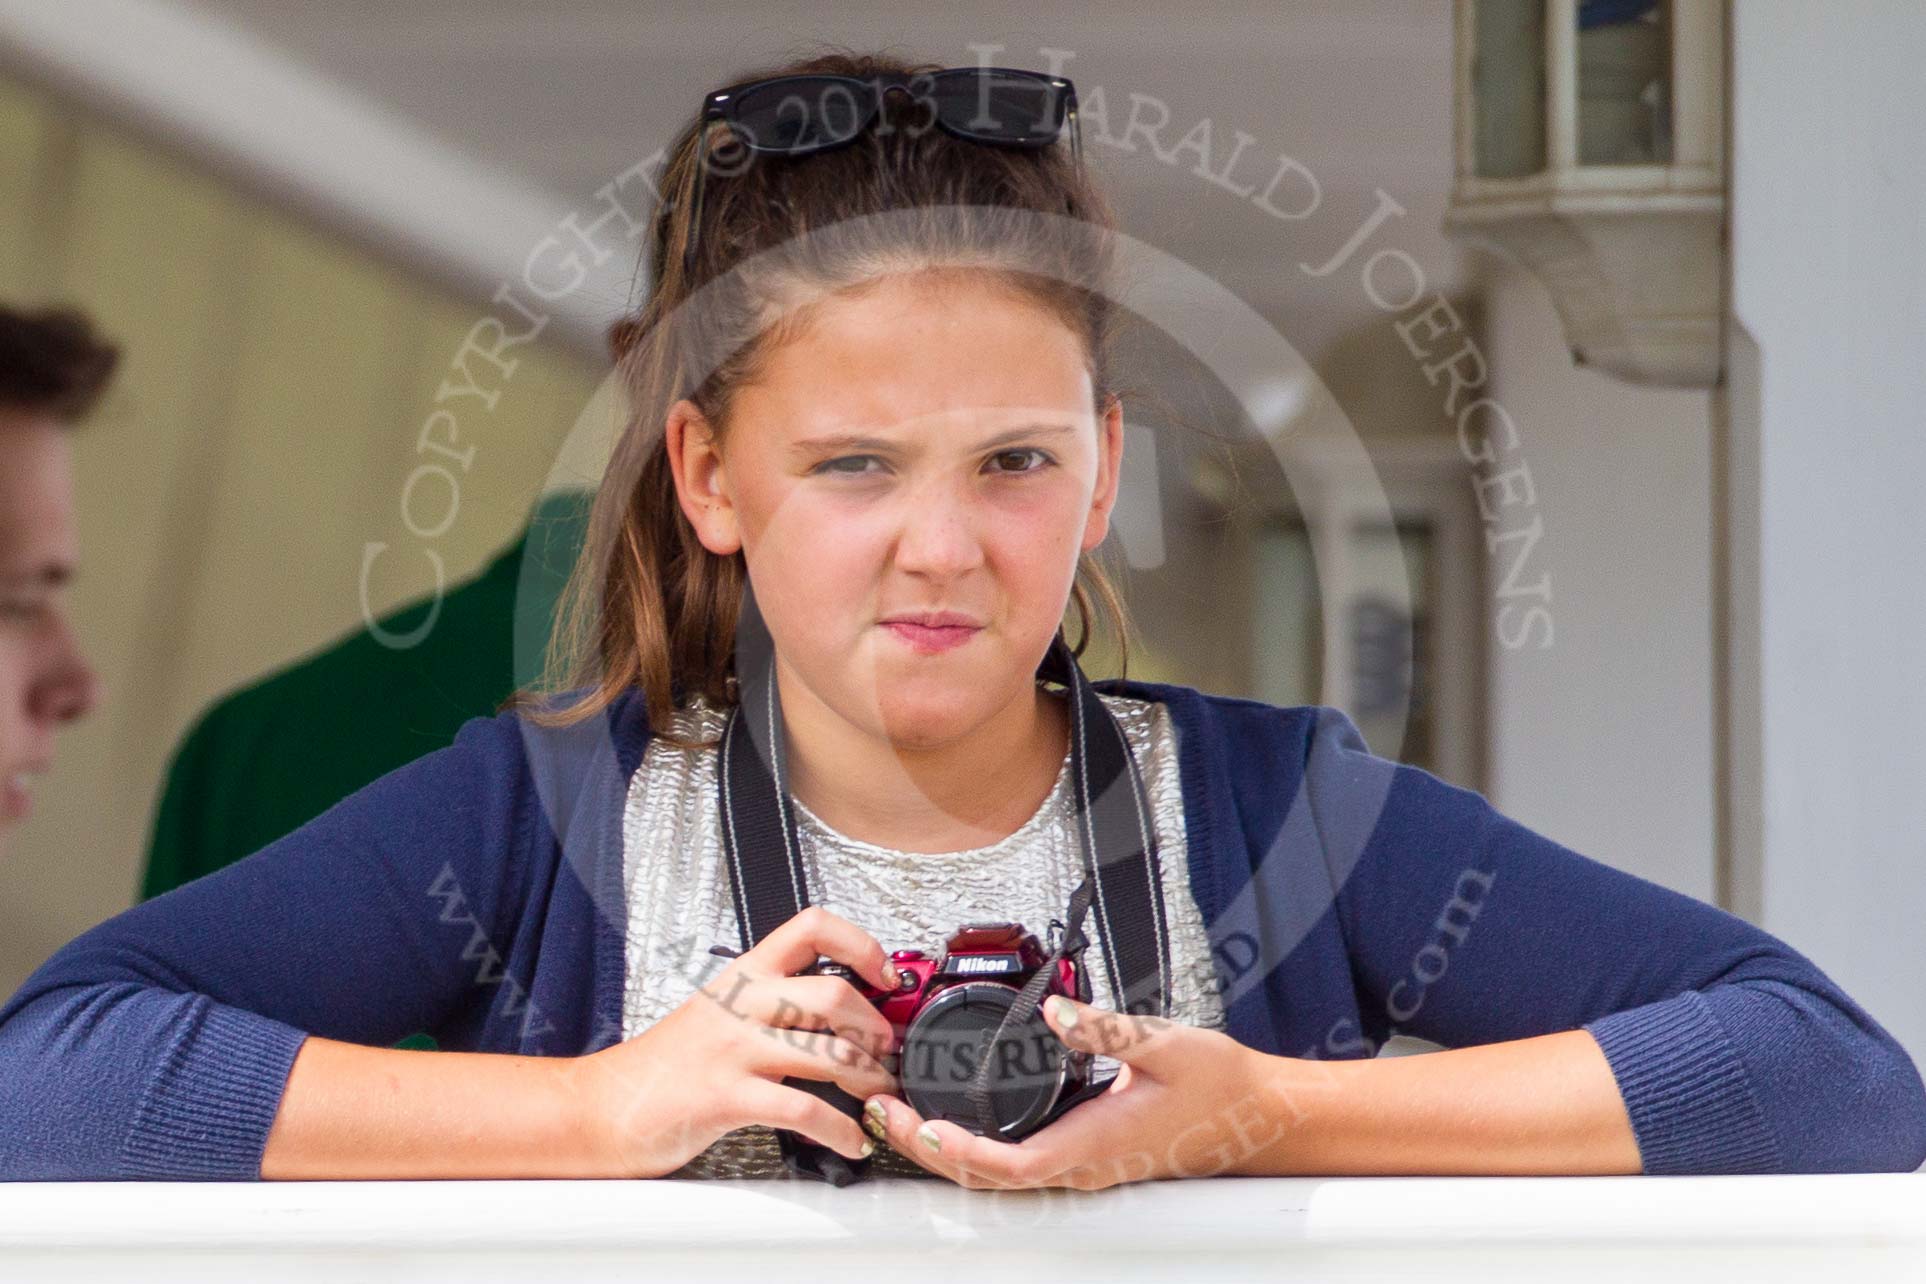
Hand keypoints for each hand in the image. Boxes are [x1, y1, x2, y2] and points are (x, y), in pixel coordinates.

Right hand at [566, 905, 901, 1177]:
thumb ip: (774, 1005)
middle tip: (887, 1049)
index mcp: (743, 975)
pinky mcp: (725, 1097)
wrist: (601, 1106)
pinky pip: (803, 1109)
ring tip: (877, 1096)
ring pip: (827, 1052)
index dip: (861, 944)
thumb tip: (841, 1011)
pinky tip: (850, 1139)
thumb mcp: (721, 1014)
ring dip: (869, 1079)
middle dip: (875, 1026)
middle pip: (833, 992)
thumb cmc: (666, 1065)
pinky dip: (840, 1129)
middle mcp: (741, 1005)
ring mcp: (732, 1050)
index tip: (887, 975)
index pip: (812, 927)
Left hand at [859, 993, 1282, 1188]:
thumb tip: (1053, 1008)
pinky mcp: (1085, 1155)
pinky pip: (1017, 1163)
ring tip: (901, 1114)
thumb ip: (1103, 1027)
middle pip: (986, 1178)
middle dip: (926, 1151)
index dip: (954, 1152)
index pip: (1008, 1166)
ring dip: (944, 1151)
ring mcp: (1082, 1166)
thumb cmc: (1218, 1083)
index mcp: (1095, 1145)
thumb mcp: (1162, 1042)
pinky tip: (954, 1120)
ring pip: (997, 1176)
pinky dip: (974, 1147)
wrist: (1258, 1114)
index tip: (915, 1124)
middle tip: (882, 1111)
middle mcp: (1082, 1167)